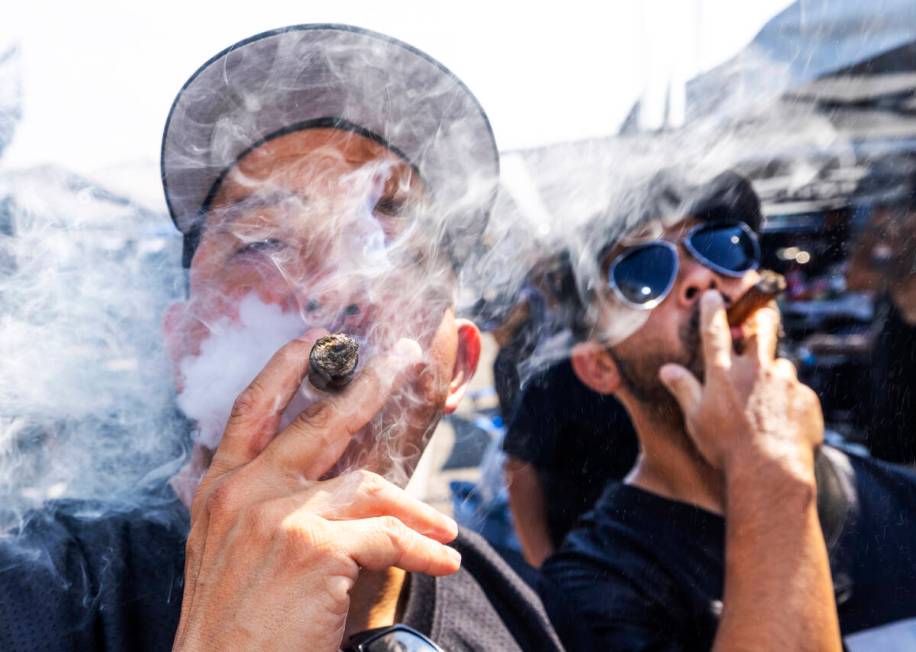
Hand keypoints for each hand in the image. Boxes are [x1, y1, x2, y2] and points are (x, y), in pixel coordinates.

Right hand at [172, 333, 459, 651]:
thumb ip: (259, 506)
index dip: (284, 369)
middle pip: (319, 421)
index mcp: (221, 489)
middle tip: (400, 359)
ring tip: (444, 527)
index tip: (314, 341)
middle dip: (367, 385)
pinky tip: (442, 559)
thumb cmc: (231, 623)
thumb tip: (324, 481)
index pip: (251, 410)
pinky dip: (424, 549)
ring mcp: (282, 515)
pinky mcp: (317, 548)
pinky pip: (391, 536)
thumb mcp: (226, 551)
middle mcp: (247, 491)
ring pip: (371, 485)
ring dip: (417, 508)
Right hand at [659, 291, 823, 483]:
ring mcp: (784, 381)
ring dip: (774, 374)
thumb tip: (666, 370)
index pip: (715, 331)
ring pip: (781, 365)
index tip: (714, 296)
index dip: (713, 310)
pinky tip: (782, 422)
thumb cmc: (726, 446)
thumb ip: (683, 389)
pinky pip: (798, 392)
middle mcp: (755, 369)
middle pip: (760, 330)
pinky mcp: (806, 397)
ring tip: (767, 401)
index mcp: (723, 372)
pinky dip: (790, 400)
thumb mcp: (695, 419)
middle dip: (760, 318)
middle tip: (760, 317)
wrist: (769, 470)